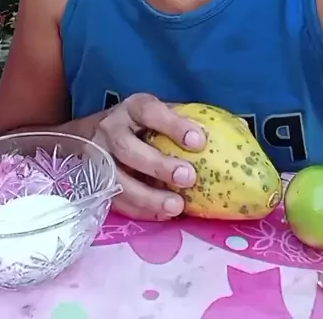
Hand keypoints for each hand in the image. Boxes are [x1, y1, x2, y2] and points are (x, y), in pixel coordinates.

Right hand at [93, 93, 205, 220]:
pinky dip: (139, 209)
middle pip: (128, 147)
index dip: (173, 125)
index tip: (199, 141)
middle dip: (158, 165)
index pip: (150, 111)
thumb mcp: (158, 112)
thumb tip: (232, 131)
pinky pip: (114, 199)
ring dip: (148, 196)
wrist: (90, 134)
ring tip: (176, 206)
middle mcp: (111, 129)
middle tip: (188, 177)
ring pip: (117, 178)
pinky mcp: (94, 181)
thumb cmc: (139, 124)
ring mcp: (98, 157)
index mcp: (132, 108)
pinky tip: (162, 214)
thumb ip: (185, 120)